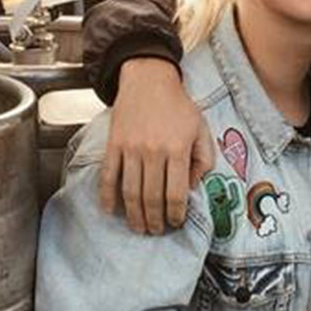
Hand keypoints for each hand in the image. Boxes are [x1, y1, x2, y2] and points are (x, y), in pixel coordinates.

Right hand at [98, 58, 213, 233]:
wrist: (149, 80)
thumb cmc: (178, 106)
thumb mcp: (201, 129)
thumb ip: (203, 160)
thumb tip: (193, 188)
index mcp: (177, 149)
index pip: (176, 193)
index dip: (176, 214)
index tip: (176, 223)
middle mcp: (153, 151)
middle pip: (151, 197)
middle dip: (155, 220)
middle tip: (157, 231)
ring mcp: (130, 148)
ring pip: (130, 192)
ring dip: (134, 215)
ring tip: (139, 227)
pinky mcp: (114, 144)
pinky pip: (108, 175)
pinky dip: (107, 196)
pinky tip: (110, 210)